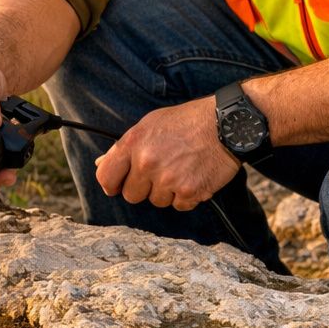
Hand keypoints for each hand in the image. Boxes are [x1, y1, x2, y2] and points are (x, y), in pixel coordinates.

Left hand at [94, 95, 239, 209]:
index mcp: (133, 144)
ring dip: (167, 191)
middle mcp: (147, 163)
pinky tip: (194, 176)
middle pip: (131, 195)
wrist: (226, 124)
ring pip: (156, 201)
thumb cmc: (187, 121)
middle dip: (143, 187)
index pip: (106, 177)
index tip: (119, 185)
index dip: (112, 184)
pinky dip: (186, 196)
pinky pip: (179, 206)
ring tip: (181, 169)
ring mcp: (168, 180)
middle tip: (161, 171)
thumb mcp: (150, 124)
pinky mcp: (189, 193)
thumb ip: (125, 147)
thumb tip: (102, 164)